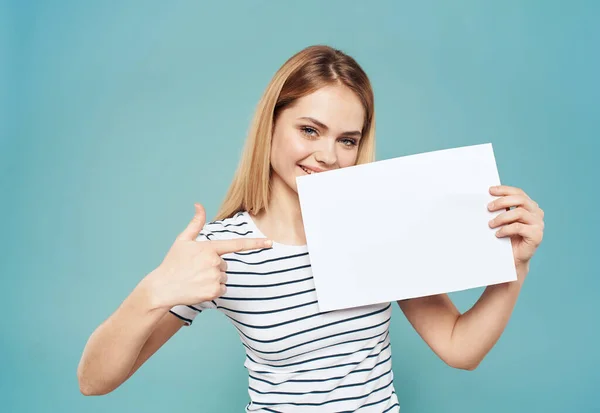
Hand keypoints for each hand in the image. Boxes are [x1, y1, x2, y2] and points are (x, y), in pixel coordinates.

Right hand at [145, 203, 271, 308]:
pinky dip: (213, 289)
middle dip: (214, 266)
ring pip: (224, 276)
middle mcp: (214, 262)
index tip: (270, 242)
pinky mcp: (214, 292)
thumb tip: (199, 205)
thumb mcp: (183, 241)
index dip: (255, 243)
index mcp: (209, 248)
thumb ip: (195, 223)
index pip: (236, 244)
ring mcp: (214, 278)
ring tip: (196, 278)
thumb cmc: (173, 262)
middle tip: (196, 269)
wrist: (163, 287)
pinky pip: (222, 289)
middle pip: (225, 264)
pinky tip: (199, 288)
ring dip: (213, 278)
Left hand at [487, 185, 544, 279]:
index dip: (504, 190)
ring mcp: (538, 224)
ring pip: (520, 213)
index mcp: (530, 206)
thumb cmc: (507, 237)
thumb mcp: (503, 220)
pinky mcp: (537, 235)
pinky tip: (498, 233)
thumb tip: (487, 199)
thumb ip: (501, 209)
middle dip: (502, 201)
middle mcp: (537, 213)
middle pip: (520, 200)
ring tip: (491, 224)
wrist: (513, 258)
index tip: (490, 190)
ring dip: (502, 217)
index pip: (518, 193)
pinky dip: (506, 229)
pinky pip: (519, 227)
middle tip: (489, 207)